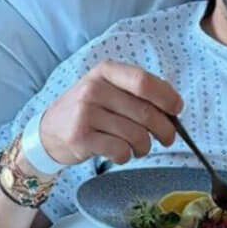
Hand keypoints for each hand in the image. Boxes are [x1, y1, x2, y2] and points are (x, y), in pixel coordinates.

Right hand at [37, 60, 182, 166]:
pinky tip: (120, 152)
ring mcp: (85, 113)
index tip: (177, 109)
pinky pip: (120, 151)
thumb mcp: (109, 90)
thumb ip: (138, 92)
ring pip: (136, 135)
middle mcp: (94, 89)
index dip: (166, 97)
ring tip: (139, 147)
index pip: (143, 81)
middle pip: (145, 113)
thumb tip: (175, 107)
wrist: (49, 131)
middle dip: (165, 130)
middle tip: (168, 138)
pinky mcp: (81, 138)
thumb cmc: (89, 110)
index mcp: (106, 72)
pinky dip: (127, 156)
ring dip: (145, 147)